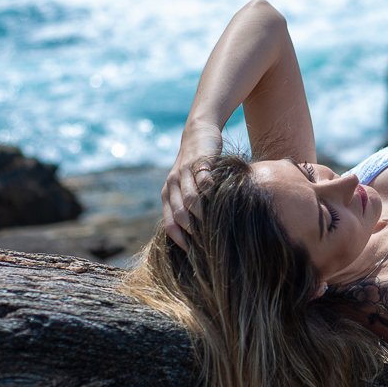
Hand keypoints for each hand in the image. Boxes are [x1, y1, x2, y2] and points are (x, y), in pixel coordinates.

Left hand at [162, 125, 222, 249]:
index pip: (169, 223)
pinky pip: (204, 179)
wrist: (198, 134)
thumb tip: (199, 235)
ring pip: (190, 199)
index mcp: (167, 194)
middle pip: (178, 213)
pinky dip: (211, 191)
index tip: (191, 252)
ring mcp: (185, 173)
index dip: (179, 239)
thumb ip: (188, 206)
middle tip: (205, 241)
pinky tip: (220, 199)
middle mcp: (172, 185)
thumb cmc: (195, 167)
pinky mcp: (199, 162)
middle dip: (190, 230)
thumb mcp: (186, 186)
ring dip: (200, 214)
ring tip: (213, 225)